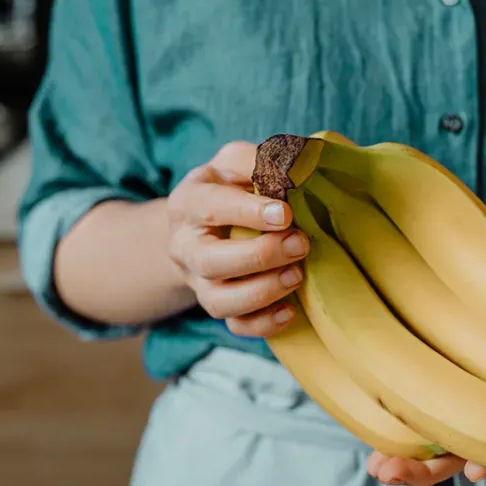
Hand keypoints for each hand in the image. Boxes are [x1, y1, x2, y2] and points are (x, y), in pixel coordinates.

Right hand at [166, 141, 309, 336]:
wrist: (201, 226)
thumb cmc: (228, 188)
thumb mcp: (235, 162)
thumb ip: (259, 159)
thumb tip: (300, 162)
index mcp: (188, 203)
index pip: (210, 207)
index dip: (247, 212)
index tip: (285, 213)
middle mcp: (185, 247)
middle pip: (211, 261)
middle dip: (259, 256)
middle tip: (300, 244)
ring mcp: (199, 282)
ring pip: (220, 301)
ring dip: (262, 292)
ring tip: (298, 275)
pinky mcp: (218, 306)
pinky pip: (235, 326)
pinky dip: (263, 324)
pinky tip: (291, 311)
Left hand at [362, 235, 485, 485]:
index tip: (474, 469)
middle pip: (469, 443)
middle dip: (430, 465)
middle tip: (391, 472)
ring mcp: (473, 380)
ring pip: (439, 430)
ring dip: (406, 452)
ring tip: (375, 466)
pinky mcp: (445, 358)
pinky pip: (419, 396)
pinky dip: (395, 412)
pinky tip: (366, 425)